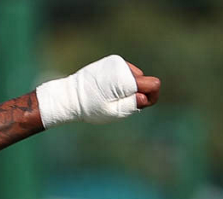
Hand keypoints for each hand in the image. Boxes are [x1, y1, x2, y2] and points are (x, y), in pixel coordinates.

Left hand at [36, 54, 159, 128]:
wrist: (69, 96)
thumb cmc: (90, 107)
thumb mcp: (112, 113)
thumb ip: (131, 106)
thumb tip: (145, 97)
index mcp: (125, 79)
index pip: (153, 84)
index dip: (151, 97)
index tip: (140, 105)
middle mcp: (123, 66)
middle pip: (143, 80)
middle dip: (136, 93)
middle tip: (116, 104)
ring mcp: (117, 61)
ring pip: (134, 76)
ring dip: (127, 87)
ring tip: (108, 96)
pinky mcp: (112, 61)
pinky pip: (124, 72)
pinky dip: (120, 81)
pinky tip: (106, 88)